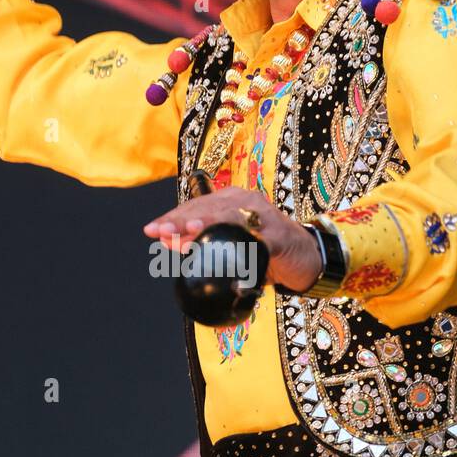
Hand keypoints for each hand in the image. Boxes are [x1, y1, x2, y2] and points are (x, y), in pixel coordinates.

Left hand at [142, 186, 323, 293]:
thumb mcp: (230, 242)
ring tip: (186, 237)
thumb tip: (170, 242)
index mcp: (231, 199)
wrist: (306, 257)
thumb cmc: (264, 249)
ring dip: (206, 229)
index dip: (172, 217)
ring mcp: (264, 216)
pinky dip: (239, 249)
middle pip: (208, 208)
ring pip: (229, 219)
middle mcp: (246, 201)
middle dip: (182, 221)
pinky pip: (256, 241)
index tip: (150, 230)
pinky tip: (224, 255)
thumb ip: (202, 241)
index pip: (196, 205)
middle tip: (161, 234)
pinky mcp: (279, 236)